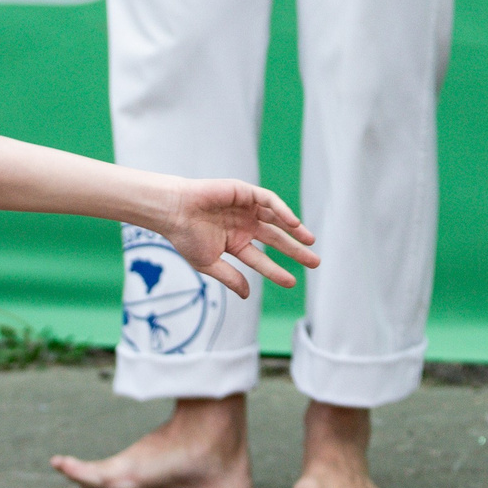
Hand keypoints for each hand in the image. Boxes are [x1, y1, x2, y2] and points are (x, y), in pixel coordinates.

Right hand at [152, 179, 319, 295]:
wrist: (173, 212)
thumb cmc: (185, 237)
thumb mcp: (209, 263)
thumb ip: (230, 278)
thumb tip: (247, 295)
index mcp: (234, 242)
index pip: (260, 259)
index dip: (276, 271)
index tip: (292, 282)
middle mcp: (243, 225)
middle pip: (275, 239)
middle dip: (294, 250)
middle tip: (314, 262)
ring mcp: (245, 209)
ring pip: (276, 220)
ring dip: (295, 230)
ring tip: (310, 241)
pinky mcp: (245, 193)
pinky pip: (268, 200)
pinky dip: (282, 210)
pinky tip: (293, 223)